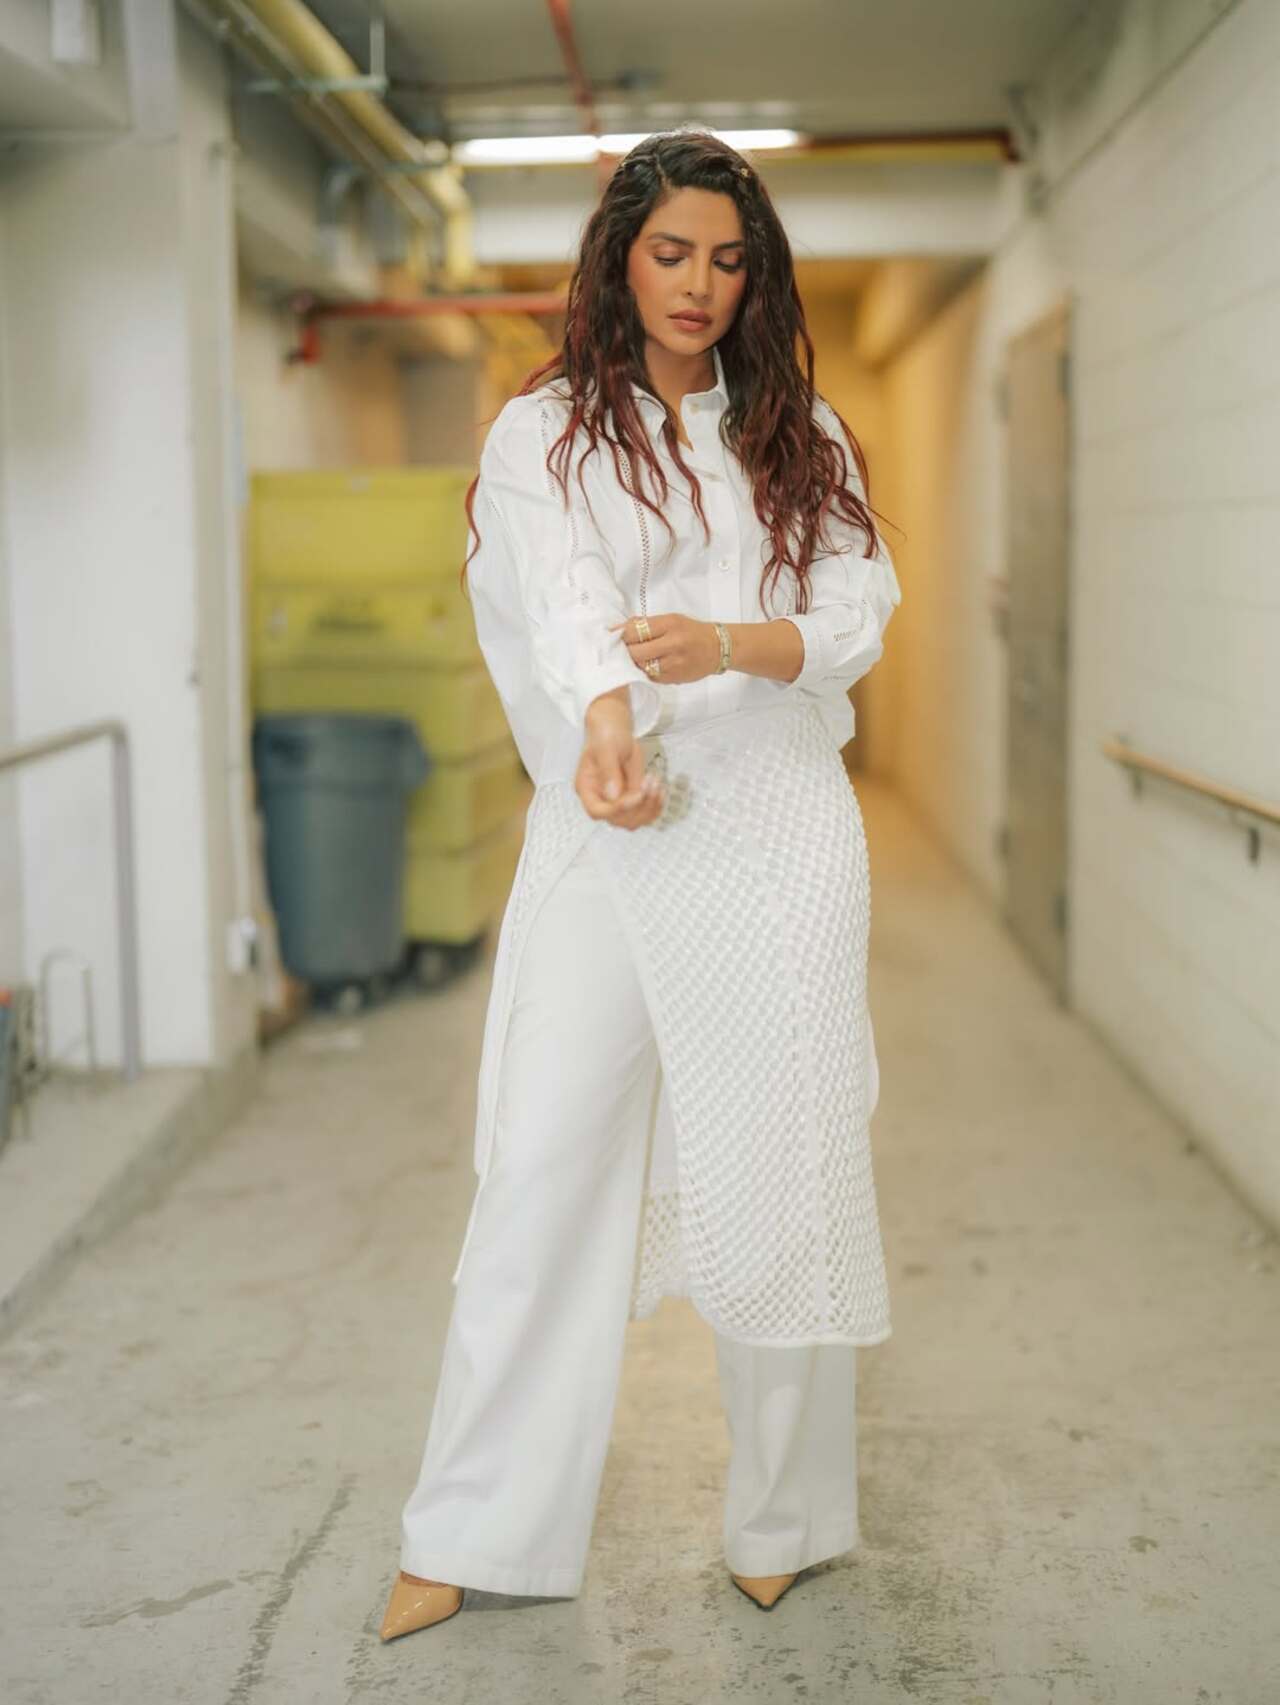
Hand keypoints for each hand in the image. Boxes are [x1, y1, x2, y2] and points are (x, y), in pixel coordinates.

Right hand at [575, 693, 665, 829]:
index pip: (597, 811)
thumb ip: (608, 770)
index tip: (637, 794)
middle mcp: (601, 799)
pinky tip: (659, 789)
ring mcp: (617, 802)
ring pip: (633, 820)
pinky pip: (644, 814)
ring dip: (649, 807)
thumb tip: (612, 794)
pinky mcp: (632, 800)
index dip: (617, 809)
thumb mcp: (606, 748)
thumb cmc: (606, 736)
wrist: (615, 731)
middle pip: (618, 820)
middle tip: (650, 783)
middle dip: (638, 806)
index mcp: (587, 788)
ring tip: (656, 783)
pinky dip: (655, 806)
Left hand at [608, 612, 720, 683]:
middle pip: (635, 652)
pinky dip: (644, 671)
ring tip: (632, 658)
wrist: (718, 648)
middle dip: (623, 652)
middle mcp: (672, 644)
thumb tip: (618, 628)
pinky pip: (650, 676)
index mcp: (670, 625)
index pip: (635, 631)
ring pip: (641, 667)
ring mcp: (673, 664)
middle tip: (618, 650)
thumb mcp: (671, 619)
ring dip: (632, 663)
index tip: (610, 636)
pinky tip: (646, 665)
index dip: (619, 635)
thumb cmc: (691, 631)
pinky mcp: (673, 679)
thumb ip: (645, 623)